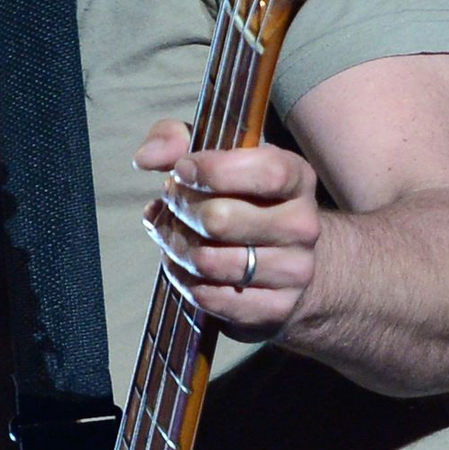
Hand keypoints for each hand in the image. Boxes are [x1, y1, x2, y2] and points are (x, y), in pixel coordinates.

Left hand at [133, 119, 321, 339]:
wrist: (291, 264)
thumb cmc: (246, 199)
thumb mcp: (222, 158)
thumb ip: (180, 140)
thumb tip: (146, 157)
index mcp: (298, 178)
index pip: (265, 172)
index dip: (213, 170)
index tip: (182, 170)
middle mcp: (303, 224)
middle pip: (221, 219)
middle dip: (180, 209)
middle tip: (171, 203)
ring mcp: (293, 270)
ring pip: (208, 261)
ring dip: (175, 246)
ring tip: (171, 233)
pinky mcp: (275, 309)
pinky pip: (208, 296)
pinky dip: (182, 279)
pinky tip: (183, 263)